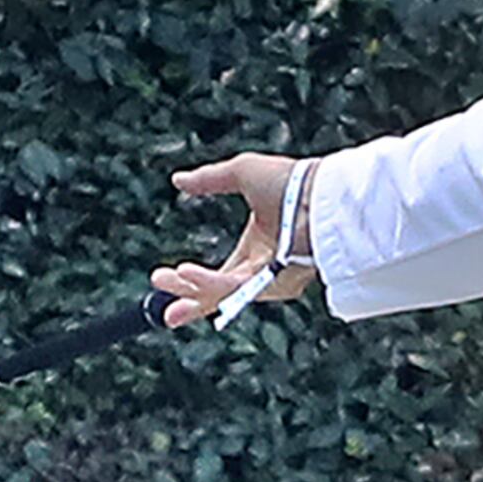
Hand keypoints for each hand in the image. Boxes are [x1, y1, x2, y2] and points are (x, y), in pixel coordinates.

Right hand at [153, 149, 319, 326]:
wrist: (322, 189)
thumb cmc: (292, 180)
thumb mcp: (242, 173)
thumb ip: (209, 179)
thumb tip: (178, 180)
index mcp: (254, 253)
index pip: (217, 279)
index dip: (189, 284)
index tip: (160, 280)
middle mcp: (262, 273)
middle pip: (217, 296)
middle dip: (187, 300)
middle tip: (162, 308)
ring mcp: (272, 282)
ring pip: (226, 295)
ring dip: (194, 288)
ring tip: (169, 276)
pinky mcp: (279, 284)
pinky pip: (239, 289)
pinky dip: (212, 283)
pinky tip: (187, 273)